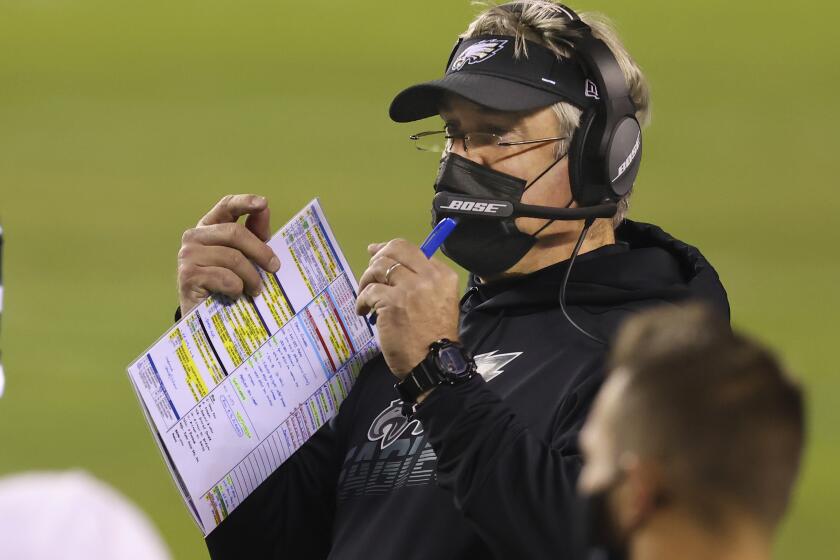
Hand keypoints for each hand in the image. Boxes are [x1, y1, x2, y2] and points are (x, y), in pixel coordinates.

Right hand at [177, 194, 280, 314]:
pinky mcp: (188, 275)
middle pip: (235, 233)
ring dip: (251, 277)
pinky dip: (237, 288)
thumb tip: (264, 209)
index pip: (226, 206)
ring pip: (233, 258)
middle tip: (274, 267)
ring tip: (256, 290)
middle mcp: (194, 236)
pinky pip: (225, 277)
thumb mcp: (245, 257)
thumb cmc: (226, 284)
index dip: (244, 202)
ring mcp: (188, 255)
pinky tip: (236, 295)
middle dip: (260, 251)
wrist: (204, 317)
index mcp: (209, 227)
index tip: (263, 203)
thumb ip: (254, 234)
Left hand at [356, 239, 459, 376]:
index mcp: (442, 275)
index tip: (378, 255)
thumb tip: (393, 266)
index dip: (391, 250)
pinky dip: (361, 301)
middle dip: (376, 257)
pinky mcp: (391, 302)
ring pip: (378, 267)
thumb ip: (423, 283)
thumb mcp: (440, 302)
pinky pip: (369, 291)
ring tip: (365, 296)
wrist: (434, 363)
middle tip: (369, 273)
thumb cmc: (435, 338)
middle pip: (395, 249)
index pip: (413, 250)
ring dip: (366, 280)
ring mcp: (409, 288)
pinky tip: (364, 312)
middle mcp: (428, 277)